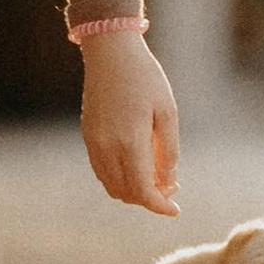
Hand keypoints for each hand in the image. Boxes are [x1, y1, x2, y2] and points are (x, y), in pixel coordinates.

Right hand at [80, 34, 179, 214]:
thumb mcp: (167, 111)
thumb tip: (168, 180)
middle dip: (150, 198)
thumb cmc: (145, 77)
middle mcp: (106, 147)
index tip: (175, 211)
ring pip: (112, 186)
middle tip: (171, 185)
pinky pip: (102, 171)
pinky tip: (137, 165)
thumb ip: (169, 150)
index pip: (143, 191)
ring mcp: (93, 142)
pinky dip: (120, 178)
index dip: (160, 206)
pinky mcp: (88, 135)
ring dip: (133, 190)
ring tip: (156, 175)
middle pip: (127, 193)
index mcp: (129, 141)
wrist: (111, 52)